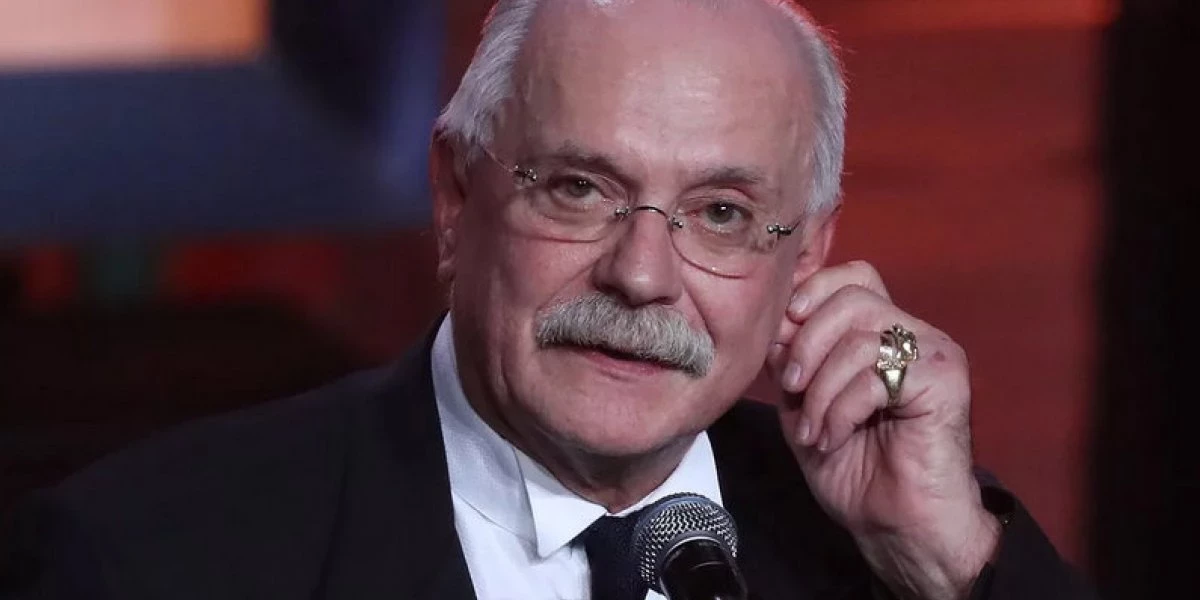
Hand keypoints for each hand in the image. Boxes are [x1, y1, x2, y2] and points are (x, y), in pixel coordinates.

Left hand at [766, 261, 1000, 599]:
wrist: (898, 527)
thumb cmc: (857, 470)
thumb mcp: (804, 405)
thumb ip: (791, 361)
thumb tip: (775, 324)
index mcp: (885, 334)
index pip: (853, 276)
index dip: (812, 294)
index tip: (783, 332)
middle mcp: (915, 335)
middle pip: (852, 298)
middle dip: (806, 344)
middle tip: (792, 389)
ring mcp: (934, 355)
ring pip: (859, 337)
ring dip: (821, 389)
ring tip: (814, 429)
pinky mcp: (943, 382)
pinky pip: (874, 375)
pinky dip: (840, 409)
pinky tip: (834, 437)